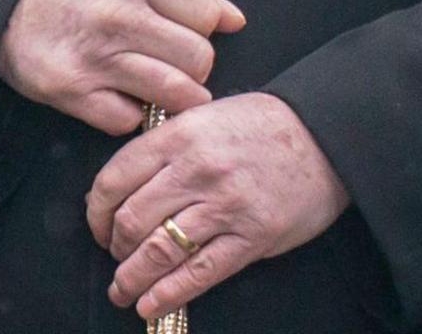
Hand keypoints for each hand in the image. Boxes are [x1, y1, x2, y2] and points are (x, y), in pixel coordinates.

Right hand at [0, 0, 246, 134]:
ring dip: (174, 95)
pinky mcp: (70, 91)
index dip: (203, 23)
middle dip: (192, 63)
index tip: (184, 25)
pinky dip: (129, 113)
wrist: (2, 4)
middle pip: (199, 59)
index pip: (207, 12)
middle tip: (168, 57)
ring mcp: (92, 56)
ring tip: (159, 84)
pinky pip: (130, 120)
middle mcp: (114, 15)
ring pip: (176, 94)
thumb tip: (235, 19)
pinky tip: (117, 94)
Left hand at [87, 92, 350, 321]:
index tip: (97, 227)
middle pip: (133, 219)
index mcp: (178, 136)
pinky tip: (149, 305)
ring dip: (132, 277)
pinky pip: (200, 272)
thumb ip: (161, 146)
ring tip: (122, 290)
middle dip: (115, 246)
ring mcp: (225, 206)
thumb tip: (118, 187)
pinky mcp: (252, 237)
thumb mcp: (201, 116)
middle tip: (114, 256)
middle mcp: (196, 171)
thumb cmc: (258, 125)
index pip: (115, 179)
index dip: (96, 212)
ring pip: (161, 250)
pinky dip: (169, 293)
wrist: (324, 136)